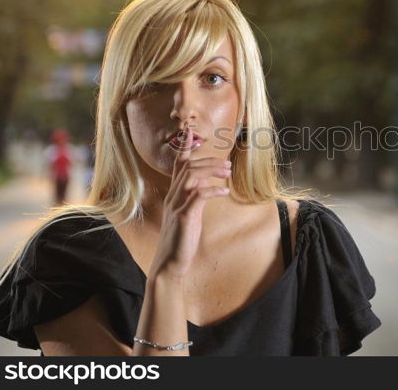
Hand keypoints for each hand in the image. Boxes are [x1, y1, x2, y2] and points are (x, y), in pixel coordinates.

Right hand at [149, 124, 231, 279]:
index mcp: (174, 194)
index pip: (178, 165)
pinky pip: (198, 196)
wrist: (170, 264)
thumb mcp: (189, 213)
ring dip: (211, 170)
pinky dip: (212, 190)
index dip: (184, 148)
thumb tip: (206, 181)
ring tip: (227, 172)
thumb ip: (195, 196)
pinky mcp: (183, 217)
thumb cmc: (181, 239)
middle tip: (227, 164)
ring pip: (191, 176)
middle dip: (208, 160)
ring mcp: (177, 206)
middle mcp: (173, 196)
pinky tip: (224, 191)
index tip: (190, 133)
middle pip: (187, 166)